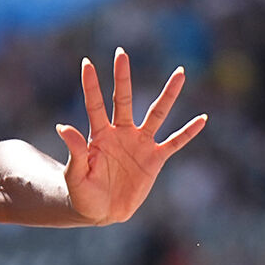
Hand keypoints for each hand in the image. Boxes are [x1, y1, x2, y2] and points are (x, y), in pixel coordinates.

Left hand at [56, 48, 206, 225]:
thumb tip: (61, 126)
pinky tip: (202, 119)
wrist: (101, 212)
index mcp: (99, 135)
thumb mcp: (75, 175)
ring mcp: (139, 143)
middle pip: (123, 99)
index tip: (87, 63)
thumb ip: (74, 151)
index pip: (95, 105)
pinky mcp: (154, 159)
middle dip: (122, 77)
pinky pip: (175, 142)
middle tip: (121, 52)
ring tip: (180, 73)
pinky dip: (188, 132)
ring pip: (156, 114)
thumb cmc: (83, 194)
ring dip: (168, 95)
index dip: (91, 85)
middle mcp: (121, 133)